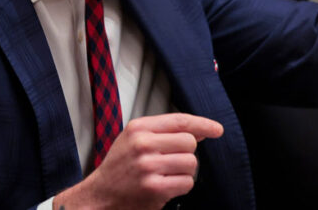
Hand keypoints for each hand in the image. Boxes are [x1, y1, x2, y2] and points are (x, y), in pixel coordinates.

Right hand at [52, 113, 223, 209]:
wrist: (99, 196)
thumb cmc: (119, 167)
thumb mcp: (133, 139)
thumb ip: (162, 132)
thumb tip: (198, 132)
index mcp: (138, 128)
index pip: (180, 121)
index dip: (203, 124)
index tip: (217, 129)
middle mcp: (143, 145)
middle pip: (189, 143)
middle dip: (187, 154)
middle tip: (172, 161)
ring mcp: (149, 167)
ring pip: (191, 163)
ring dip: (184, 172)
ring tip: (166, 175)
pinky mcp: (155, 189)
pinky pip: (186, 183)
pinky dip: (180, 186)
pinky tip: (164, 187)